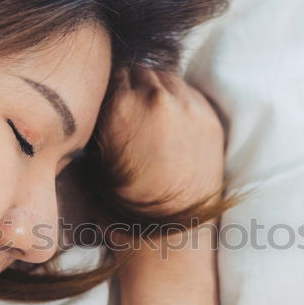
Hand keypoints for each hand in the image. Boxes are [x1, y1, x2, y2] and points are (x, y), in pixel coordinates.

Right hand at [100, 66, 225, 216]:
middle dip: (134, 87)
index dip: (110, 88)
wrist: (169, 232)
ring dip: (158, 91)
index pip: (113, 73)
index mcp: (121, 106)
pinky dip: (180, 102)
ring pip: (167, 79)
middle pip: (141, 72)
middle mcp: (156, 99)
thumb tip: (102, 96)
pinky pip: (190, 93)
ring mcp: (188, 106)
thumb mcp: (94, 157)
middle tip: (132, 111)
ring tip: (153, 118)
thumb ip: (101, 117)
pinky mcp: (210, 118)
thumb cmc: (124, 202)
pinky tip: (173, 124)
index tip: (111, 100)